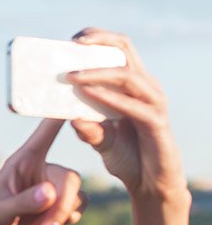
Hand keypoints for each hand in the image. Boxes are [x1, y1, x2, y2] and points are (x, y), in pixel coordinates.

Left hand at [0, 119, 82, 224]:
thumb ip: (24, 202)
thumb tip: (50, 192)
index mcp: (21, 162)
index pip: (46, 132)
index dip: (63, 115)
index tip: (81, 94)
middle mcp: (37, 170)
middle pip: (71, 178)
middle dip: (63, 205)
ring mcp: (46, 188)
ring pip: (77, 195)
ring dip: (63, 216)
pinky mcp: (52, 206)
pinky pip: (78, 206)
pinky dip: (66, 220)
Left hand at [66, 28, 186, 199]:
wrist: (150, 186)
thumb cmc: (127, 157)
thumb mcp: (99, 140)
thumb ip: (86, 126)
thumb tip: (67, 114)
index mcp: (133, 86)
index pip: (119, 50)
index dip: (98, 38)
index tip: (73, 38)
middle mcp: (146, 88)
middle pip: (126, 51)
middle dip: (99, 42)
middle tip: (72, 43)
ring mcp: (154, 104)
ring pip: (128, 76)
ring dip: (97, 73)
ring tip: (71, 75)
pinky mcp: (156, 124)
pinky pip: (133, 106)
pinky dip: (109, 99)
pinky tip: (88, 95)